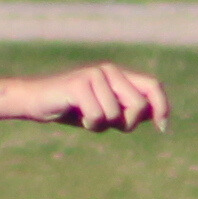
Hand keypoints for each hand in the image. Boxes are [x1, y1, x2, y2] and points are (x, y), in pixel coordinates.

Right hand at [20, 63, 166, 132]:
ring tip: (85, 116)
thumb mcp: (105, 112)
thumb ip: (128, 110)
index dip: (162, 107)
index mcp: (119, 75)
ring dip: (101, 125)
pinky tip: (76, 114)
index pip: (153, 86)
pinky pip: (97, 116)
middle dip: (126, 123)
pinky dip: (88, 124)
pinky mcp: (79, 83)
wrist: (36, 101)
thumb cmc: (73, 109)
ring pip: (116, 114)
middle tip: (106, 123)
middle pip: (139, 105)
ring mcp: (95, 75)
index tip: (162, 127)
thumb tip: (157, 117)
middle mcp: (110, 70)